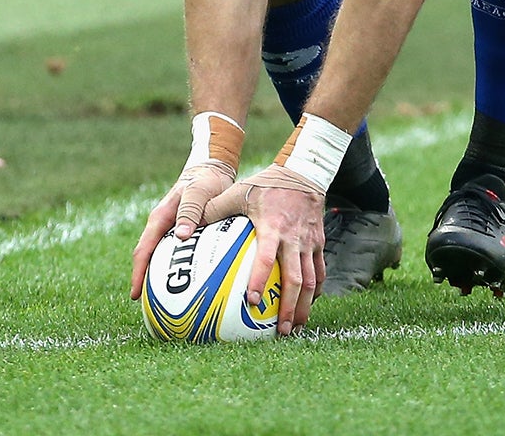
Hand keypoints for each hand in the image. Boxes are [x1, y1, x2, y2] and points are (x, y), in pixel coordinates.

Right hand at [128, 161, 235, 300]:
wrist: (212, 169)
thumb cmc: (206, 180)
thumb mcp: (199, 192)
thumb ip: (190, 211)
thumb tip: (180, 236)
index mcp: (160, 218)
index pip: (144, 249)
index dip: (138, 273)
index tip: (136, 294)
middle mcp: (162, 225)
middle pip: (147, 257)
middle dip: (144, 280)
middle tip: (149, 306)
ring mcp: (170, 229)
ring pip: (159, 257)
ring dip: (158, 276)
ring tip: (164, 302)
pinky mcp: (182, 232)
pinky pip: (174, 254)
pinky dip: (175, 269)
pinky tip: (188, 283)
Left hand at [204, 164, 325, 335]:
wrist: (303, 173)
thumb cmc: (265, 184)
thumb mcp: (238, 191)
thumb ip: (213, 209)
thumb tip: (184, 229)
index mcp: (273, 227)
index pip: (268, 258)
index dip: (261, 280)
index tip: (253, 302)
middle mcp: (294, 239)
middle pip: (297, 280)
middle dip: (290, 308)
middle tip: (281, 332)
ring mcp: (309, 243)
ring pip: (312, 281)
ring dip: (304, 307)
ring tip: (295, 329)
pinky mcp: (319, 244)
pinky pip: (319, 273)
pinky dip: (315, 293)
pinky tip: (306, 307)